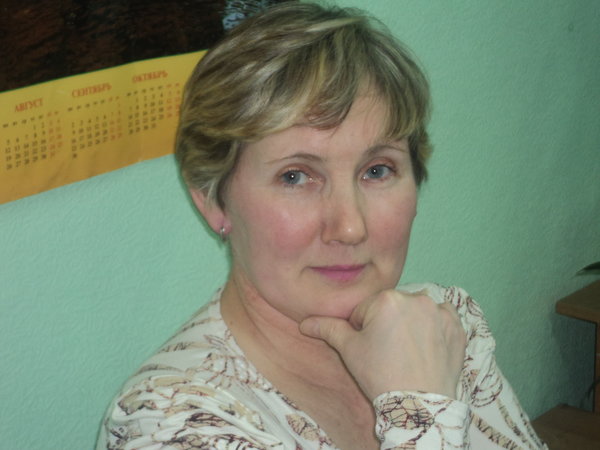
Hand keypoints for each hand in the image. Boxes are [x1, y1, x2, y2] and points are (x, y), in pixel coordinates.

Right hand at [299, 289, 466, 400]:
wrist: (418, 405)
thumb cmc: (380, 375)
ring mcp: (440, 312)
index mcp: (387, 300)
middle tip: (388, 352)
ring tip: (408, 351)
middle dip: (387, 324)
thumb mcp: (349, 351)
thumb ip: (328, 329)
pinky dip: (434, 327)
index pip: (366, 310)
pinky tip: (427, 347)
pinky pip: (441, 318)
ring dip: (411, 323)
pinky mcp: (457, 327)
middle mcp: (416, 298)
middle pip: (392, 308)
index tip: (370, 349)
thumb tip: (304, 323)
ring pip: (416, 310)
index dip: (363, 330)